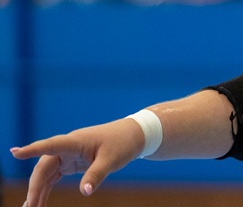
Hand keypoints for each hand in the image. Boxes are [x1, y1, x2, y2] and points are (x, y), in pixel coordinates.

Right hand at [10, 117, 144, 206]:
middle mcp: (67, 147)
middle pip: (44, 167)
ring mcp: (68, 155)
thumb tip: (84, 192)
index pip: (50, 145)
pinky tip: (39, 203)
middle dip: (34, 187)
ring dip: (38, 191)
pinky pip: (53, 177)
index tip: (15, 153)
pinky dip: (46, 189)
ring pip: (46, 174)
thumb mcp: (112, 160)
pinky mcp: (71, 162)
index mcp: (75, 141)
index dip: (32, 150)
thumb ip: (96, 175)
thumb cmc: (123, 143)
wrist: (134, 135)